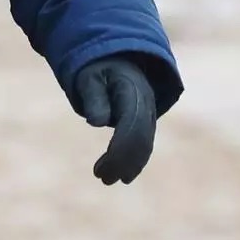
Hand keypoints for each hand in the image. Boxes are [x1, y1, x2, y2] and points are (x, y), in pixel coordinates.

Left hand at [74, 55, 157, 183]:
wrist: (117, 60)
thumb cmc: (98, 69)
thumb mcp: (89, 77)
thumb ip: (93, 96)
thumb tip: (97, 121)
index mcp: (133, 92)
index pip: (131, 126)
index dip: (119, 150)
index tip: (102, 166)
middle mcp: (146, 106)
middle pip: (141, 140)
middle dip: (123, 162)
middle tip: (102, 178)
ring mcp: (149, 115)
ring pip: (145, 146)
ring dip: (128, 165)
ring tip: (106, 178)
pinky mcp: (146, 123)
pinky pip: (144, 145)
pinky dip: (133, 161)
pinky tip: (121, 174)